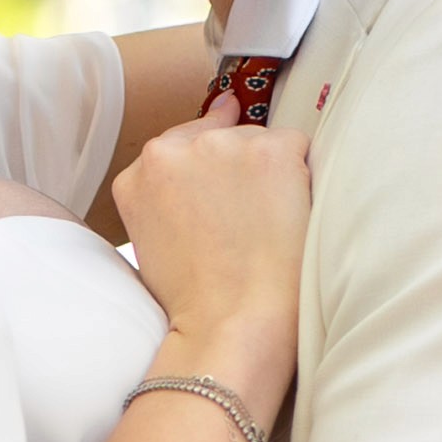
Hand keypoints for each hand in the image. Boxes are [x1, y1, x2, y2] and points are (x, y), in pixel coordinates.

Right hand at [112, 111, 309, 388]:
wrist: (230, 325)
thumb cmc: (197, 299)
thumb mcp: (153, 239)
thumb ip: (169, 189)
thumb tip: (219, 115)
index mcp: (139, 173)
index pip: (183, 146)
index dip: (211, 176)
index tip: (224, 203)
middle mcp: (173, 149)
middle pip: (222, 139)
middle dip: (239, 173)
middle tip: (245, 230)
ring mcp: (222, 145)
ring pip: (260, 143)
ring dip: (270, 176)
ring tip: (265, 231)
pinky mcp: (271, 151)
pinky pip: (298, 149)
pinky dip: (301, 181)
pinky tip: (289, 221)